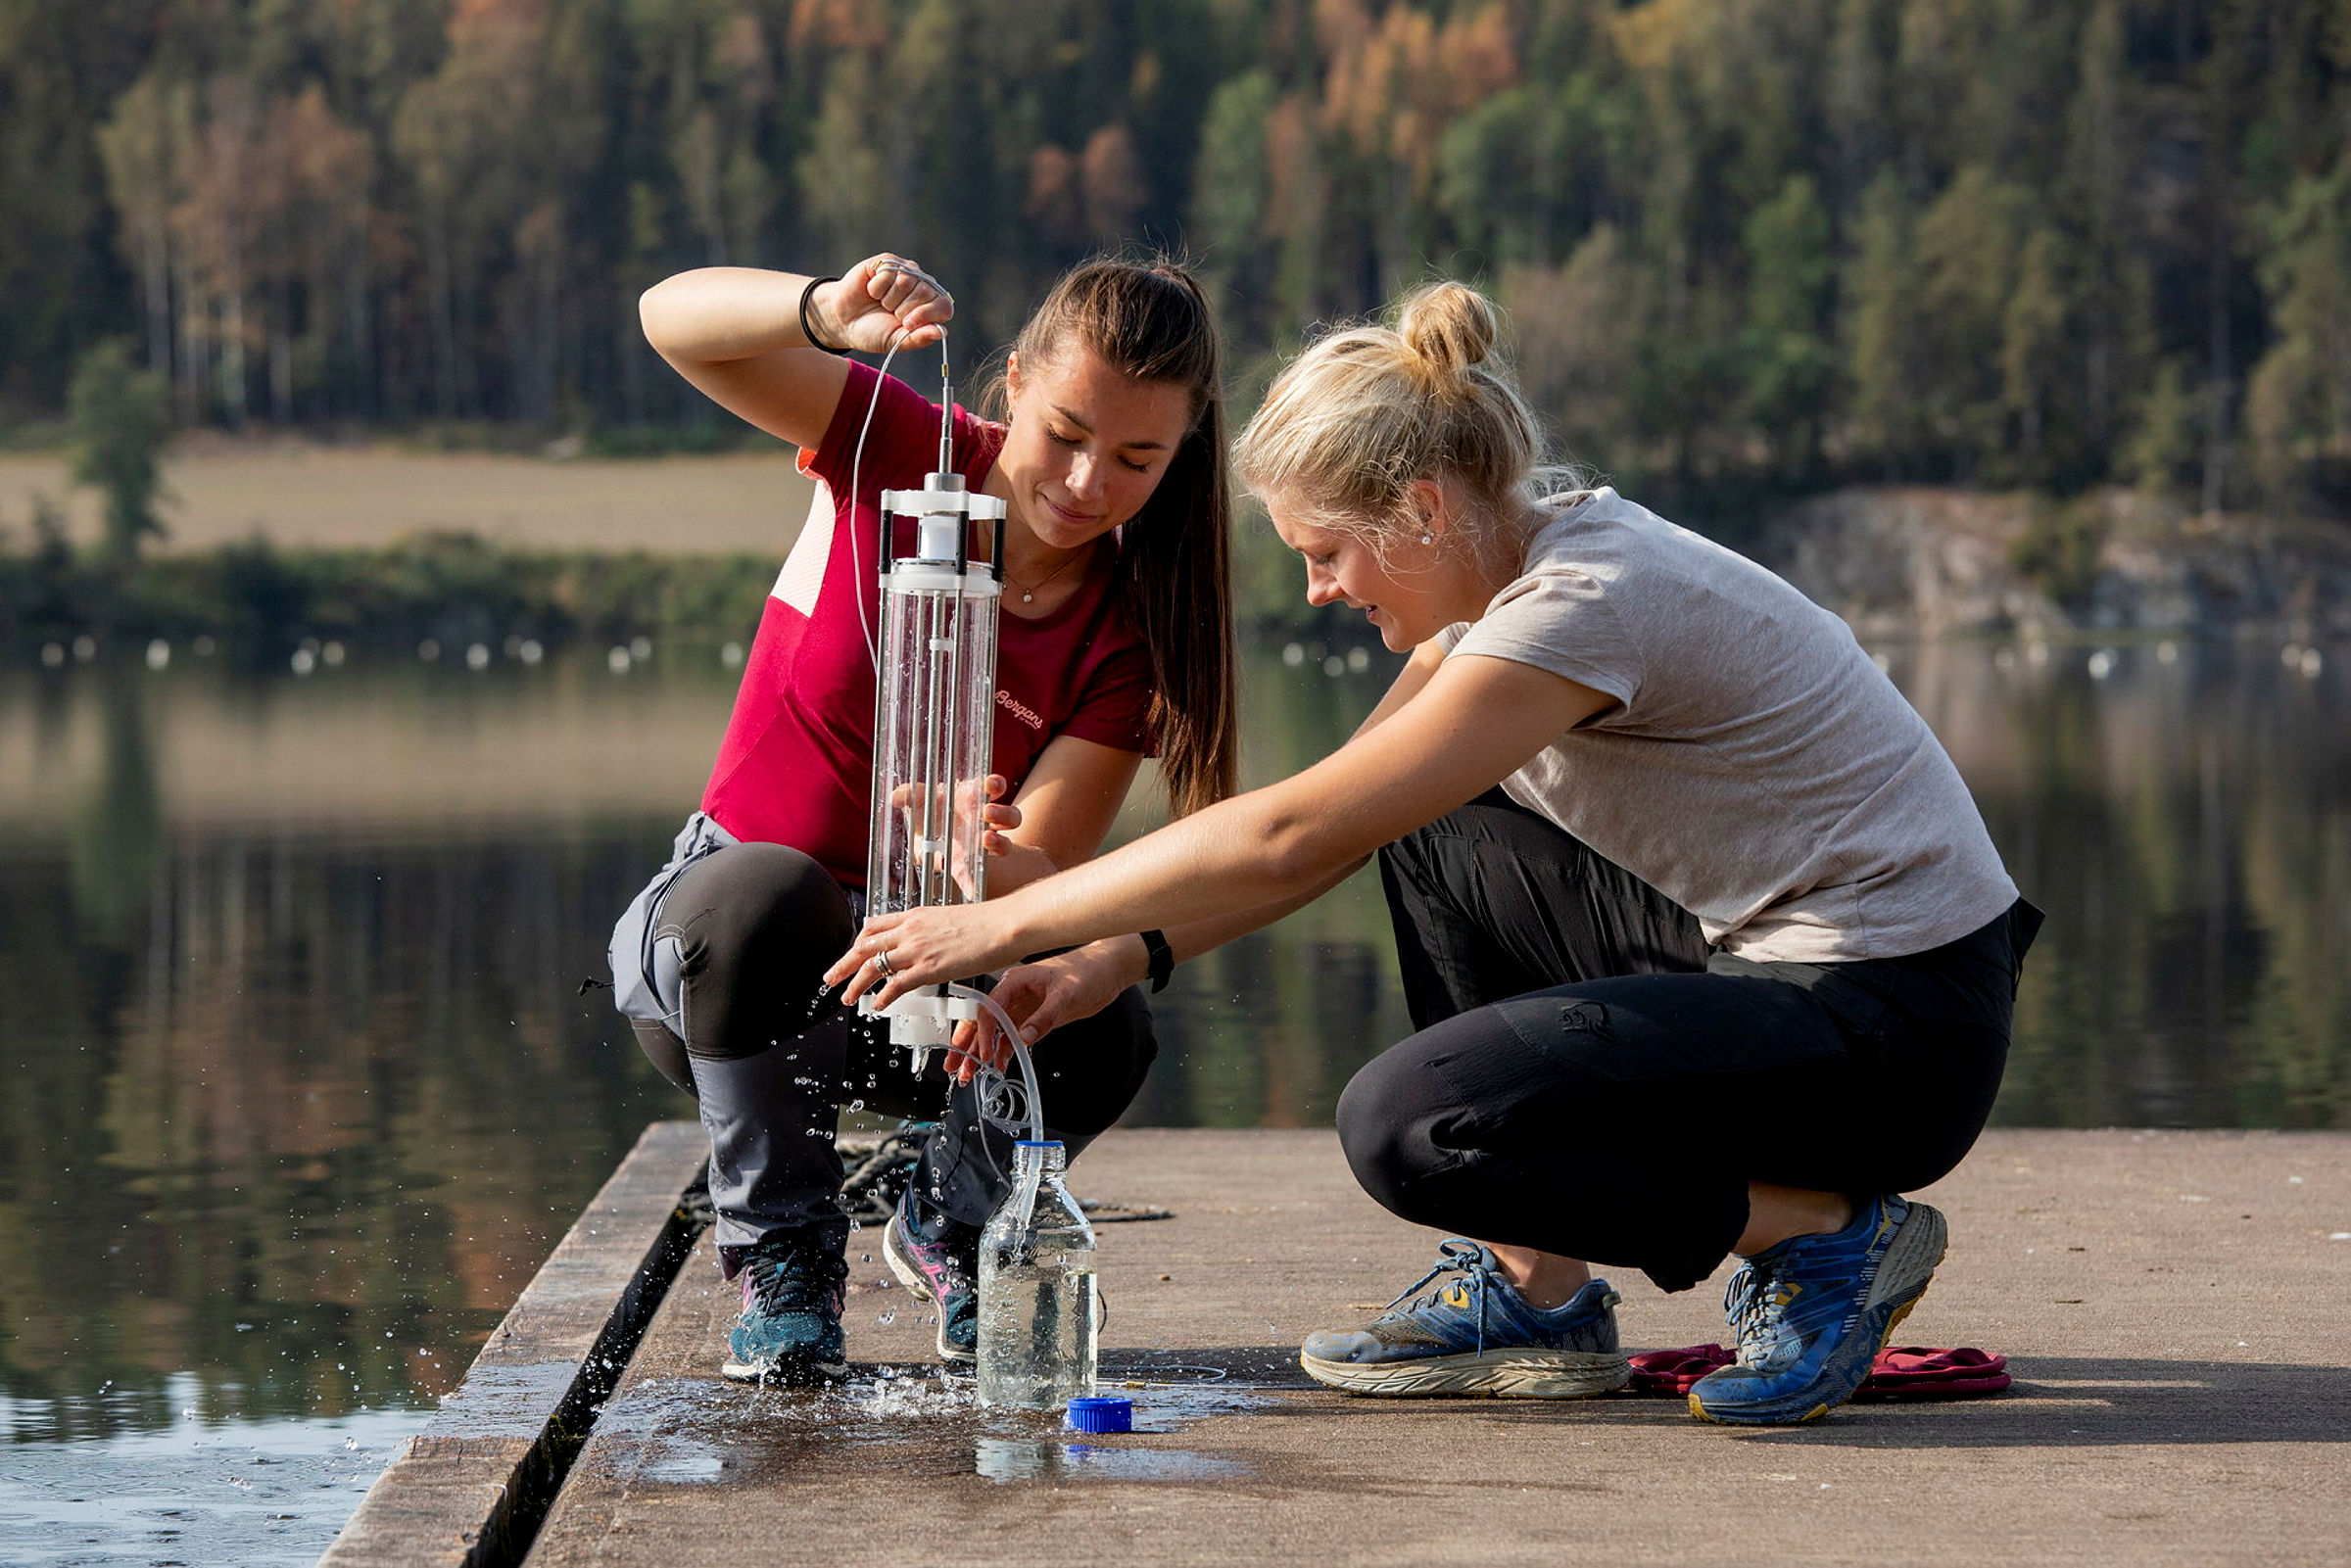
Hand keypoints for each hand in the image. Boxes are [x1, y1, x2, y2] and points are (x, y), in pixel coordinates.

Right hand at [813, 254, 951, 352]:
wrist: (844, 320)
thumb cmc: (873, 331)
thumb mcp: (896, 341)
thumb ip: (919, 338)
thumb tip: (941, 332)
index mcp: (930, 306)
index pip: (944, 306)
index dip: (926, 314)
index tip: (907, 324)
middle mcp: (922, 286)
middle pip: (924, 293)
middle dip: (903, 309)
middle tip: (890, 313)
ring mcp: (905, 271)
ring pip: (906, 281)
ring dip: (888, 299)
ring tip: (881, 302)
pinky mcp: (888, 261)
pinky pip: (889, 272)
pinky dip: (877, 287)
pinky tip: (872, 290)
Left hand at [826, 900, 1028, 1011]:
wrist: (1004, 924)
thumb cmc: (988, 922)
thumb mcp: (951, 918)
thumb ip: (934, 929)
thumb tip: (933, 939)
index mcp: (915, 915)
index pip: (874, 926)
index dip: (858, 942)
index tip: (851, 952)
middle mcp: (910, 930)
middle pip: (864, 946)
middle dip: (843, 964)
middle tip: (831, 978)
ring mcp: (917, 949)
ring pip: (872, 967)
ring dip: (855, 985)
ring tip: (847, 998)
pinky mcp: (928, 969)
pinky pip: (894, 986)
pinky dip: (881, 997)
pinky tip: (877, 1006)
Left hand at [884, 775, 1019, 897]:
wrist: (926, 837)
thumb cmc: (929, 812)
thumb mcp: (918, 801)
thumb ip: (908, 795)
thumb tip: (895, 797)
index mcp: (974, 798)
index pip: (994, 788)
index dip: (996, 785)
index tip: (992, 785)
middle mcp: (985, 821)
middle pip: (1011, 816)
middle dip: (1003, 813)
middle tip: (987, 813)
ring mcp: (983, 844)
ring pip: (1007, 843)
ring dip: (1000, 841)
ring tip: (986, 839)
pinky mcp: (971, 866)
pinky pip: (978, 875)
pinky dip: (974, 881)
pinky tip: (971, 888)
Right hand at [939, 940, 1144, 1083]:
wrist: (1108, 970)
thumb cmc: (1089, 971)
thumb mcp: (1067, 995)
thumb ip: (1044, 1018)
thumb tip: (1023, 1039)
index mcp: (1016, 980)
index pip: (989, 1007)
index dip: (983, 1031)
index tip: (983, 1052)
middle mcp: (1013, 993)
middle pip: (982, 1020)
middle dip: (967, 1044)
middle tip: (956, 1066)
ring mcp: (1022, 1006)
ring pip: (994, 1031)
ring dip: (981, 1051)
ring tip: (969, 1073)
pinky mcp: (1033, 1016)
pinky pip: (1011, 1036)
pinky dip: (1003, 1051)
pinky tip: (997, 1066)